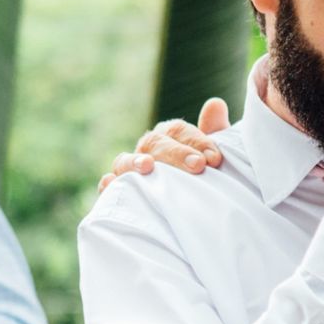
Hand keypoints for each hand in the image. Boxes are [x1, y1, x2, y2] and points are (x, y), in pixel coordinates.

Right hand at [97, 97, 230, 193]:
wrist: (192, 219)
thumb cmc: (205, 182)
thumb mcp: (213, 160)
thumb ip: (216, 133)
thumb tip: (215, 104)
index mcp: (169, 138)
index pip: (178, 130)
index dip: (197, 140)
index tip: (215, 158)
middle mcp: (147, 151)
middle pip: (154, 143)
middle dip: (176, 153)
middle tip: (198, 165)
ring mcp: (129, 172)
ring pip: (124, 160)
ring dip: (135, 161)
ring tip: (148, 166)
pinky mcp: (118, 193)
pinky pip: (107, 186)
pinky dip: (107, 183)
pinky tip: (111, 184)